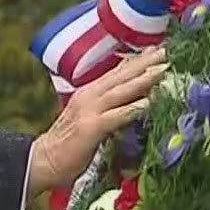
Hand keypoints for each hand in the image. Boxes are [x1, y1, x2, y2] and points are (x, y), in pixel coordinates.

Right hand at [27, 47, 168, 200]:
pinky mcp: (91, 127)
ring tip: (163, 68)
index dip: (137, 60)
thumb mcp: (88, 117)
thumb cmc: (68, 143)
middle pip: (121, 76)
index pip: (117, 73)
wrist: (43, 160)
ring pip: (121, 90)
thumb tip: (130, 101)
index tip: (156, 49)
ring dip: (143, 79)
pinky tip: (149, 102)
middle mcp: (90, 96)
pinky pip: (117, 115)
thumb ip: (106, 107)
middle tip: (166, 50)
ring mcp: (90, 110)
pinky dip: (133, 108)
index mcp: (90, 93)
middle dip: (145, 63)